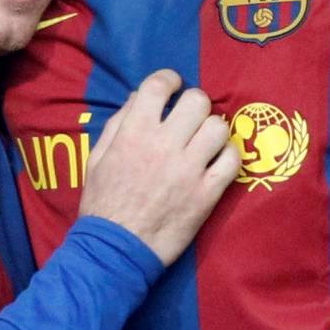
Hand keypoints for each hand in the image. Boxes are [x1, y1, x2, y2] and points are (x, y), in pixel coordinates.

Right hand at [78, 70, 239, 264]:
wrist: (117, 250)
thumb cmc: (103, 203)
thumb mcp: (97, 158)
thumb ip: (118, 124)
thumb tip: (137, 97)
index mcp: (134, 133)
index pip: (158, 85)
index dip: (169, 79)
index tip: (173, 87)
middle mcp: (164, 145)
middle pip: (197, 101)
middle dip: (195, 104)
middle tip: (190, 117)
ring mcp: (189, 169)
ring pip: (219, 127)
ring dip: (212, 129)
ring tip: (204, 140)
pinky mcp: (207, 193)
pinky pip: (232, 160)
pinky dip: (228, 155)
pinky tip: (217, 160)